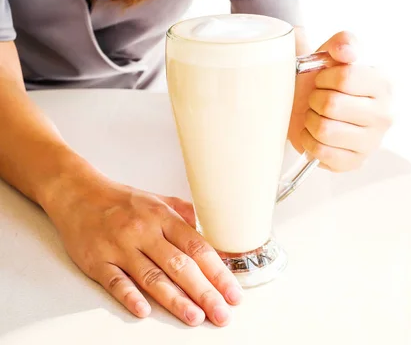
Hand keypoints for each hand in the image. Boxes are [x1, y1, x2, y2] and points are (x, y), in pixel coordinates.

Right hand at [46, 178, 241, 326]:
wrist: (77, 194)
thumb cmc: (122, 201)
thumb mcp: (159, 200)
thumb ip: (186, 216)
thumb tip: (213, 233)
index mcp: (163, 217)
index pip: (198, 247)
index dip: (218, 272)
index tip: (233, 292)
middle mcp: (144, 232)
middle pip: (180, 266)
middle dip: (205, 292)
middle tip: (222, 314)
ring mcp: (120, 247)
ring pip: (151, 277)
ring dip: (175, 300)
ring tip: (195, 317)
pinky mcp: (97, 261)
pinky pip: (115, 282)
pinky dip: (130, 297)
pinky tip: (145, 311)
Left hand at [289, 31, 392, 171]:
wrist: (308, 109)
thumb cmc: (322, 82)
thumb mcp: (331, 54)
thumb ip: (341, 42)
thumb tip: (345, 50)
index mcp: (383, 84)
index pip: (346, 76)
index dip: (324, 76)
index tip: (322, 78)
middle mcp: (385, 115)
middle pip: (332, 104)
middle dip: (315, 99)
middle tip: (317, 99)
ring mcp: (372, 142)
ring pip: (325, 130)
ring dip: (311, 120)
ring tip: (315, 115)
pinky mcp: (355, 162)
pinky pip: (321, 152)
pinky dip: (309, 141)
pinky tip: (314, 134)